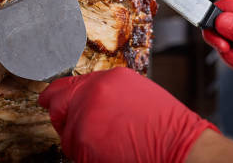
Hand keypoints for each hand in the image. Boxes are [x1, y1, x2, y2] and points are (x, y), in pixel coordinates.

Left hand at [38, 67, 217, 162]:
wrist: (182, 148)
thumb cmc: (167, 128)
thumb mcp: (137, 95)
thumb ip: (108, 93)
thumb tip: (88, 101)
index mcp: (109, 78)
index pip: (70, 83)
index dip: (59, 93)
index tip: (50, 98)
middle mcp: (93, 92)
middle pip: (58, 101)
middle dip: (60, 113)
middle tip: (69, 124)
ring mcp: (85, 116)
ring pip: (65, 130)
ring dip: (76, 137)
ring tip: (104, 143)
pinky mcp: (82, 141)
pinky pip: (72, 148)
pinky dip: (83, 153)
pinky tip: (105, 152)